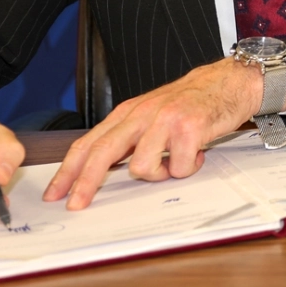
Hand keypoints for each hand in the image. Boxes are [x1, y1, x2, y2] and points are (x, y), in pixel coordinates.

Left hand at [44, 57, 263, 209]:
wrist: (229, 81)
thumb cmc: (192, 102)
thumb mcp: (152, 114)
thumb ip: (130, 137)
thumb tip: (103, 169)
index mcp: (128, 113)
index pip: (89, 143)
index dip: (68, 171)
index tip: (55, 193)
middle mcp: (142, 114)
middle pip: (102, 153)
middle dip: (86, 183)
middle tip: (76, 205)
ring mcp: (164, 120)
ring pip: (141, 167)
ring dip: (160, 173)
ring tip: (176, 161)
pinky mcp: (189, 128)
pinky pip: (178, 167)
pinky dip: (188, 167)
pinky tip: (197, 152)